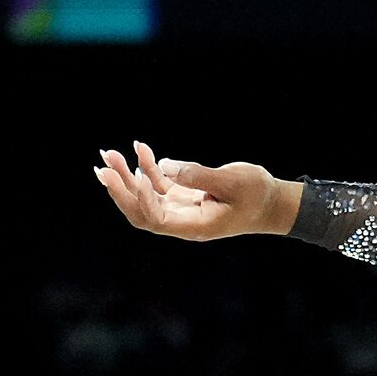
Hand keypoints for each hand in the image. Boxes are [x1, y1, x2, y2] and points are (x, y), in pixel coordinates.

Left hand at [95, 142, 297, 240]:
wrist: (272, 203)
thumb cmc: (257, 195)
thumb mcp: (234, 181)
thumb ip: (199, 175)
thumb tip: (164, 166)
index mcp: (194, 226)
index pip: (157, 219)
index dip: (142, 200)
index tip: (139, 176)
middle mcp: (182, 221)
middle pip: (141, 210)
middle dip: (121, 189)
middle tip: (104, 165)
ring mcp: (181, 208)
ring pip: (145, 196)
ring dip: (127, 175)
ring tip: (110, 154)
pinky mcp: (184, 196)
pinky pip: (159, 184)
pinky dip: (147, 167)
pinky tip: (139, 149)